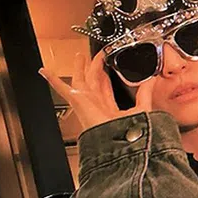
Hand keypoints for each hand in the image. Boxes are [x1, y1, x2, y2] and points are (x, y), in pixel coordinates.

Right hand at [39, 52, 154, 132]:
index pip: (106, 88)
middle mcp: (96, 104)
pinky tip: (45, 71)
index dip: (107, 76)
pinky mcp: (77, 100)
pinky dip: (52, 79)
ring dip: (80, 67)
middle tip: (96, 56)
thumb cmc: (127, 132)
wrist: (116, 141)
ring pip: (81, 80)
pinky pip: (61, 88)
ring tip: (79, 56)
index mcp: (110, 108)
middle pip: (93, 81)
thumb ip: (145, 93)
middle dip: (94, 68)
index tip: (108, 65)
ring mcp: (85, 102)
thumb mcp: (141, 107)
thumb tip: (152, 78)